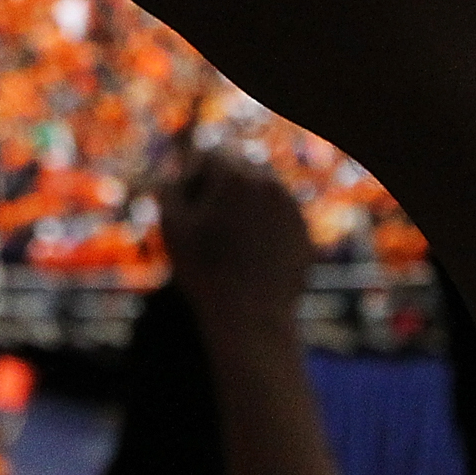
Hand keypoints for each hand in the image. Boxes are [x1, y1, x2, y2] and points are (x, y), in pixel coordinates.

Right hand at [157, 147, 312, 345]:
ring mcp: (291, 207)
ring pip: (262, 190)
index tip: (187, 207)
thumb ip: (170, 186)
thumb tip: (179, 170)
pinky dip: (265, 225)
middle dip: (222, 185)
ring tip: (229, 239)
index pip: (210, 155)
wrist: (251, 319)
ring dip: (245, 202)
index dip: (193, 177)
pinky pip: (280, 215)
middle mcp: (269, 183)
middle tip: (208, 220)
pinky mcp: (304, 231)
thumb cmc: (204, 272)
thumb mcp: (172, 227)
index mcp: (236, 176)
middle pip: (239, 167)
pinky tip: (250, 254)